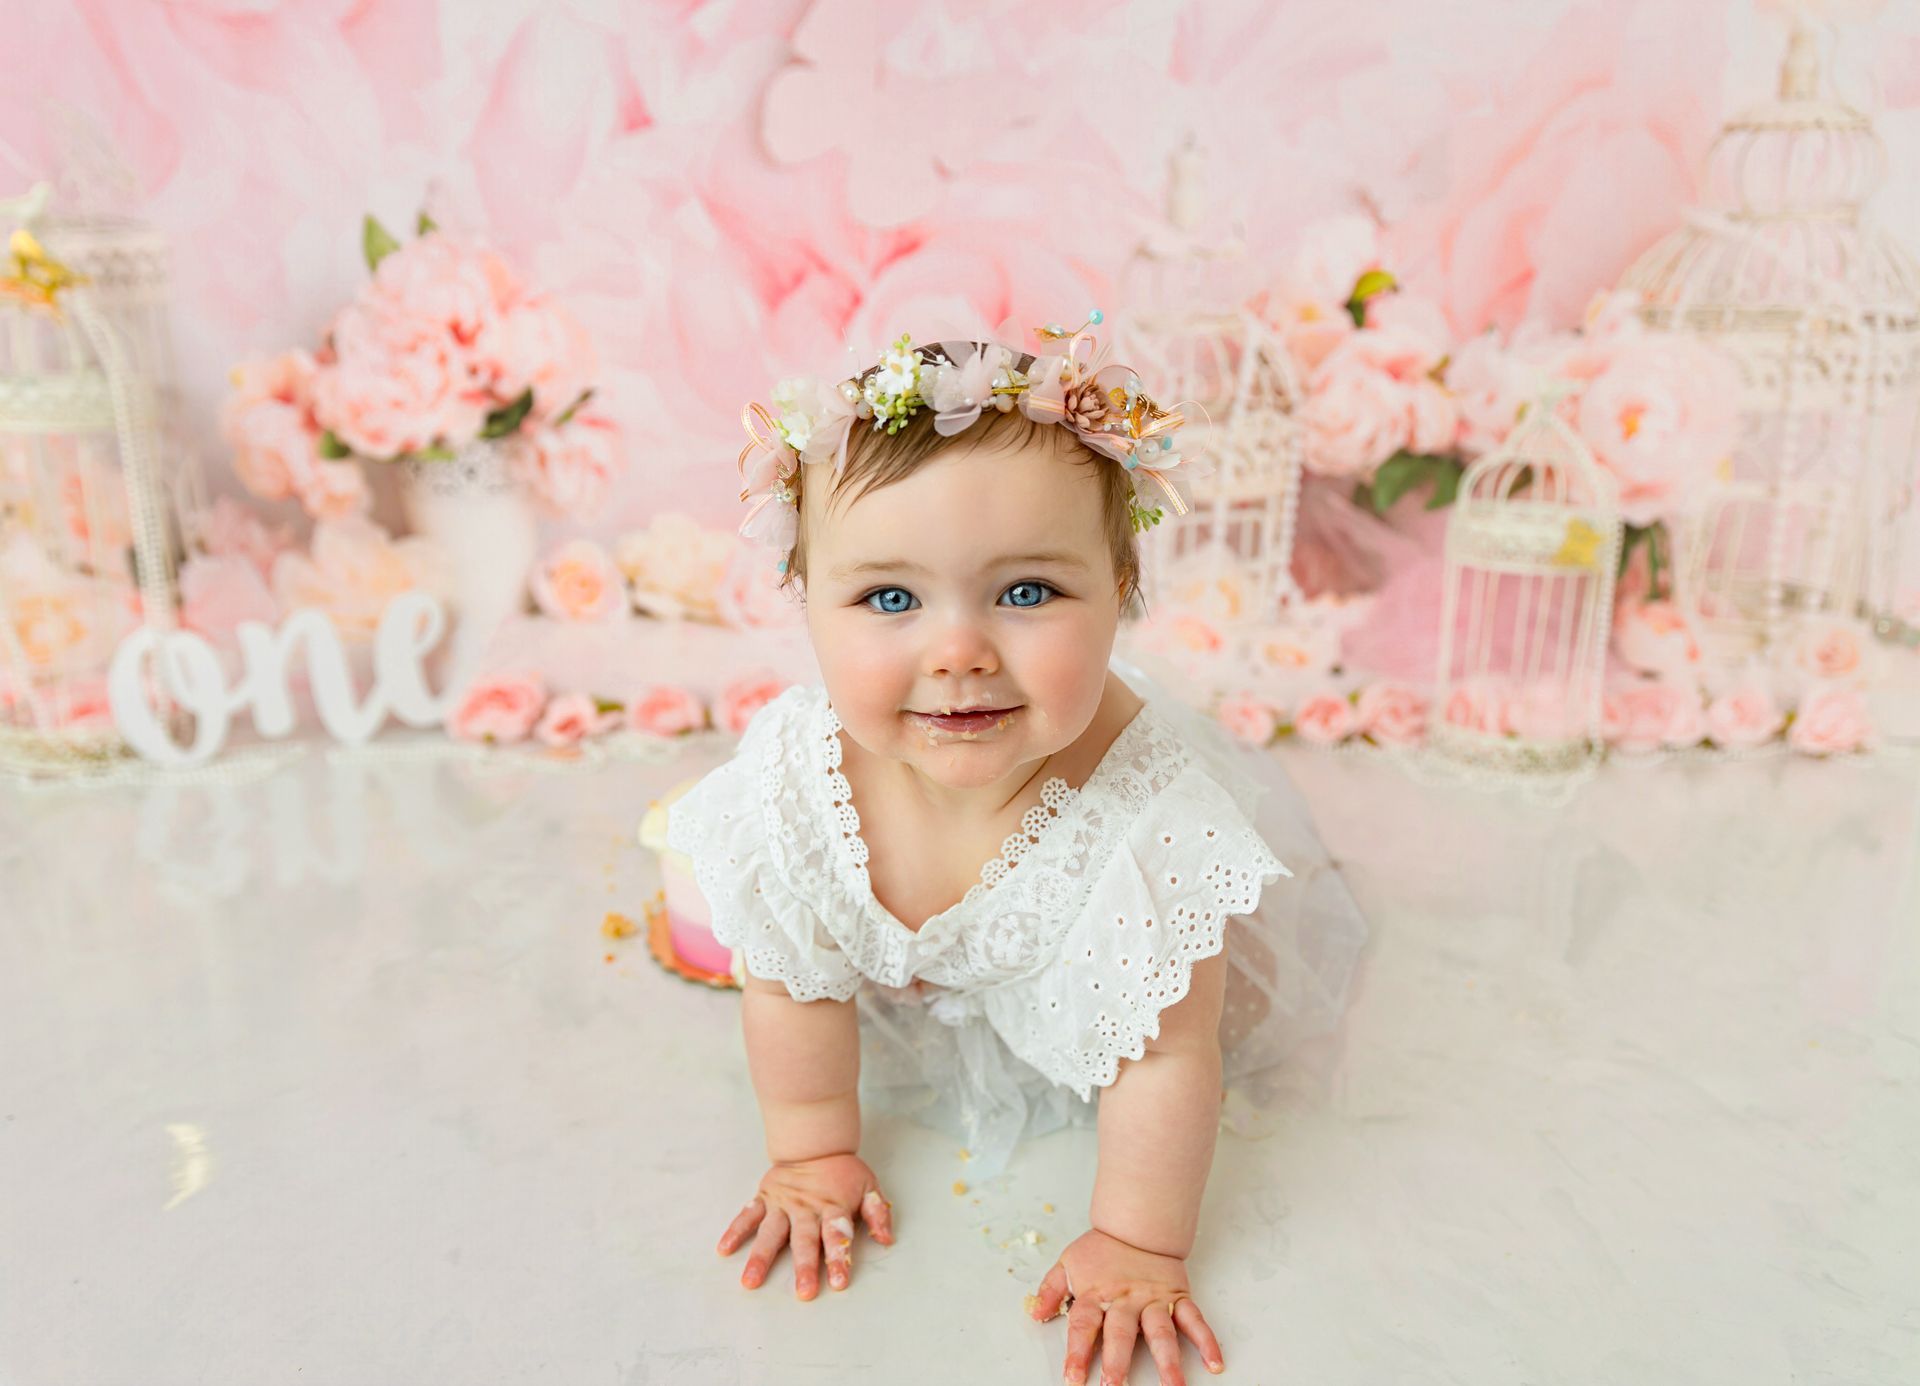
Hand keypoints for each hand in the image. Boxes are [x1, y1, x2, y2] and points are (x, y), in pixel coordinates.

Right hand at [715, 1152, 893, 1298]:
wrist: (815, 1143)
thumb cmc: (842, 1172)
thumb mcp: (869, 1186)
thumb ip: (878, 1212)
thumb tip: (887, 1239)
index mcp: (833, 1206)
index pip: (836, 1235)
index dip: (838, 1258)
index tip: (838, 1282)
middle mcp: (806, 1208)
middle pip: (805, 1240)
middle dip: (804, 1267)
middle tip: (803, 1292)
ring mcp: (782, 1204)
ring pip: (771, 1233)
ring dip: (761, 1257)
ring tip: (750, 1281)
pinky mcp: (765, 1198)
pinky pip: (748, 1215)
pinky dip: (735, 1231)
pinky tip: (724, 1250)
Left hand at [1028, 1228, 1224, 1385]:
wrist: (1137, 1221)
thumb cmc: (1103, 1248)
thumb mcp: (1068, 1263)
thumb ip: (1051, 1290)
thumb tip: (1036, 1314)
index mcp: (1097, 1294)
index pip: (1084, 1326)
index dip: (1077, 1353)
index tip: (1073, 1379)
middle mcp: (1126, 1300)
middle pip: (1121, 1333)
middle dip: (1117, 1362)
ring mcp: (1154, 1299)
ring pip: (1161, 1331)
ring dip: (1168, 1361)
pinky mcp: (1177, 1296)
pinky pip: (1194, 1320)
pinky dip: (1206, 1340)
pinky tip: (1213, 1362)